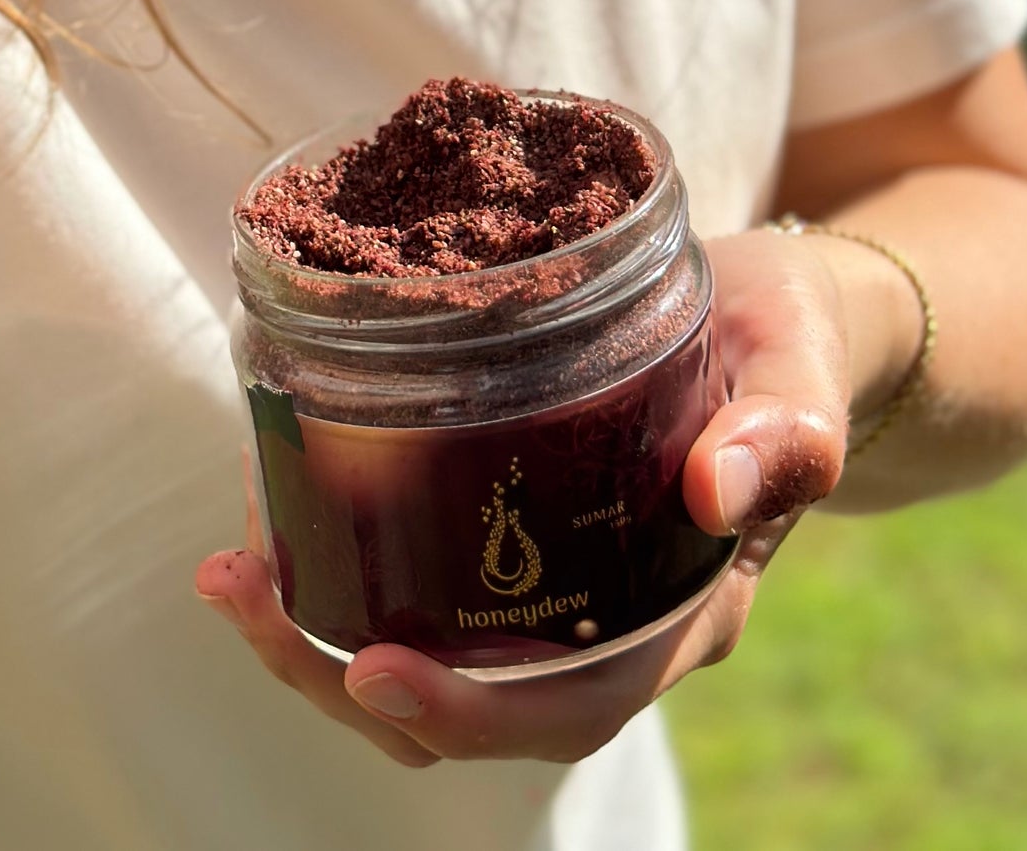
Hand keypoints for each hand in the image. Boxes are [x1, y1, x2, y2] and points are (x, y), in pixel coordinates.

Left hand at [195, 227, 852, 765]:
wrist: (775, 315)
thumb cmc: (787, 342)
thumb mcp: (798, 368)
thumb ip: (780, 431)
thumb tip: (719, 489)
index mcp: (678, 607)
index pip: (566, 705)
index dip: (466, 711)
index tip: (374, 671)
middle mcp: (602, 618)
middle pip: (465, 703)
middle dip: (338, 673)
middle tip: (243, 593)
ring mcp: (549, 582)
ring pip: (420, 653)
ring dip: (312, 629)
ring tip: (229, 565)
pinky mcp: (505, 527)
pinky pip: (410, 579)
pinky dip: (331, 558)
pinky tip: (270, 494)